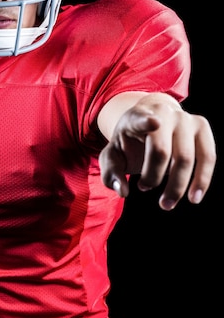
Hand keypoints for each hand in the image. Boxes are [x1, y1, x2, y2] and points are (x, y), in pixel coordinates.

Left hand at [98, 100, 215, 209]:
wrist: (152, 122)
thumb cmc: (129, 142)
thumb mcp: (112, 156)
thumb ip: (111, 173)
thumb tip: (123, 191)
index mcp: (136, 117)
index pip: (140, 119)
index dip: (146, 121)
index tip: (153, 123)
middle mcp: (163, 114)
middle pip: (162, 151)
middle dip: (153, 177)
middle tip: (143, 189)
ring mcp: (185, 119)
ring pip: (186, 158)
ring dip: (177, 186)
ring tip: (167, 204)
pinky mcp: (202, 129)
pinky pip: (207, 157)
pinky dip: (202, 180)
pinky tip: (194, 198)